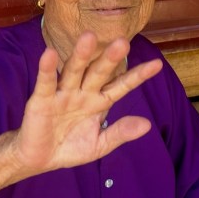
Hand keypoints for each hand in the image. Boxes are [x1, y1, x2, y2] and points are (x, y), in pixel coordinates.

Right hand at [12, 32, 162, 177]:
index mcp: (100, 102)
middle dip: (110, 58)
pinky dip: (47, 68)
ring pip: (74, 71)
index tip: (157, 64)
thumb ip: (120, 133)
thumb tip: (147, 125)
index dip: (138, 76)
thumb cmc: (72, 147)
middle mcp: (84, 93)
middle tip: (123, 42)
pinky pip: (46, 82)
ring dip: (81, 55)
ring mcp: (63, 94)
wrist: (41, 160)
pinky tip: (50, 52)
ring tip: (88, 37)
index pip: (122, 86)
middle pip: (99, 72)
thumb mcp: (100, 144)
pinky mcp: (42, 100)